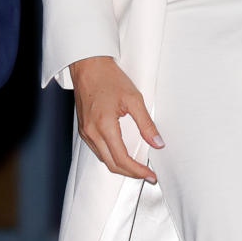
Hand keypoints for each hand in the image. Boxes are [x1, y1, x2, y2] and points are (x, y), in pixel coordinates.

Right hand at [69, 55, 163, 181]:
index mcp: (104, 126)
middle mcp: (91, 132)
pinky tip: (121, 153)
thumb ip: (146, 124)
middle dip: (130, 173)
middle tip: (147, 175)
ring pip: (103, 159)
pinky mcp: (83, 128)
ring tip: (137, 167)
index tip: (150, 175)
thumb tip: (158, 143)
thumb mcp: (134, 98)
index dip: (138, 171)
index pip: (122, 159)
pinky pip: (97, 150)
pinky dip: (110, 156)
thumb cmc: (109, 77)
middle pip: (111, 164)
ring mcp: (85, 131)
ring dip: (120, 166)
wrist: (88, 65)